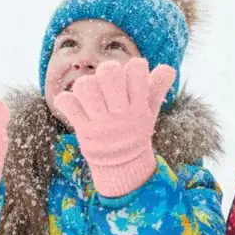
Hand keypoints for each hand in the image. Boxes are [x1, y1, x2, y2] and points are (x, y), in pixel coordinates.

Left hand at [54, 57, 175, 196]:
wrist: (123, 167)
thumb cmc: (135, 130)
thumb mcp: (149, 111)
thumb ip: (157, 88)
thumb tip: (169, 68)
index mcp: (138, 105)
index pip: (137, 69)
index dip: (133, 67)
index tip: (131, 77)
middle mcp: (120, 113)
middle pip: (109, 72)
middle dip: (107, 71)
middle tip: (107, 81)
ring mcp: (100, 122)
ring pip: (85, 86)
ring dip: (86, 84)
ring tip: (89, 93)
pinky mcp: (83, 130)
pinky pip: (67, 104)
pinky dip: (65, 101)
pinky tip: (73, 104)